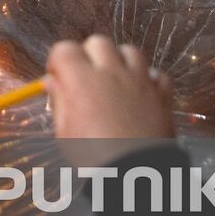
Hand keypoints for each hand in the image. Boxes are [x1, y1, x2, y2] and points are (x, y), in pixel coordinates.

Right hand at [44, 34, 173, 166]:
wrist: (136, 173)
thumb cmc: (92, 155)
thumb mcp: (65, 131)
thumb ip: (60, 100)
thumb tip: (52, 81)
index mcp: (82, 79)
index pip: (64, 49)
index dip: (58, 61)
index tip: (58, 77)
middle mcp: (111, 71)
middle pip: (98, 42)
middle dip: (89, 55)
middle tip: (87, 78)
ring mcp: (140, 79)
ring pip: (129, 50)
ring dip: (119, 61)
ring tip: (115, 80)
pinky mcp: (162, 93)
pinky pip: (157, 73)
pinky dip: (148, 78)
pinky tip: (141, 92)